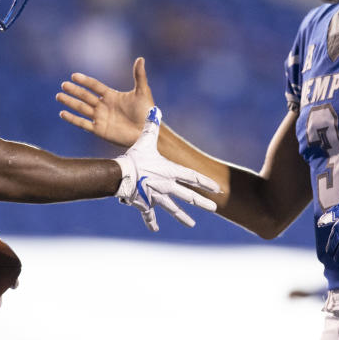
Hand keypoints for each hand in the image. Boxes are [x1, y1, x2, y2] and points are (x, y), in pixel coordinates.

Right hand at [57, 56, 154, 147]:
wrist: (147, 132)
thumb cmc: (146, 112)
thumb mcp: (143, 92)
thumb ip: (139, 76)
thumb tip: (140, 58)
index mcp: (111, 96)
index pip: (95, 86)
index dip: (85, 81)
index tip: (74, 76)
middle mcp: (103, 106)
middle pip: (85, 96)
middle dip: (74, 91)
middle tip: (64, 85)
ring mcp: (100, 118)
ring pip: (81, 108)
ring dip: (70, 102)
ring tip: (59, 96)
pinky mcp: (99, 130)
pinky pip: (83, 123)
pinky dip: (72, 119)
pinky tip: (62, 113)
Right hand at [115, 106, 219, 230]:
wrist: (121, 176)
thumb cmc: (134, 158)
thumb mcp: (145, 141)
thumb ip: (151, 126)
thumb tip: (156, 109)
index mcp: (170, 172)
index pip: (193, 177)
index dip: (206, 182)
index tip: (217, 188)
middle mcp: (167, 187)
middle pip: (188, 196)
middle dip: (202, 202)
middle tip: (215, 208)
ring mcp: (157, 197)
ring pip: (173, 209)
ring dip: (182, 217)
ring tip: (192, 224)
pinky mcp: (145, 204)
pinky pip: (149, 215)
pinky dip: (151, 222)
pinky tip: (155, 230)